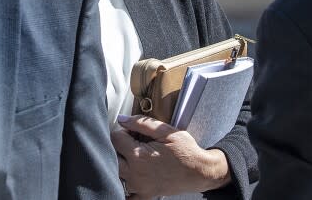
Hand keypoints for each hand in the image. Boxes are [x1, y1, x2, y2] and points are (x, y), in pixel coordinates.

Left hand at [111, 115, 230, 198]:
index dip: (122, 131)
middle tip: (131, 143)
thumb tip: (121, 119)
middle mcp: (135, 174)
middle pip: (112, 157)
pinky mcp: (145, 195)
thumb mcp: (165, 131)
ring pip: (117, 174)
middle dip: (118, 147)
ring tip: (134, 156)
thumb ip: (141, 123)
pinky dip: (125, 186)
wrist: (199, 171)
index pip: (115, 138)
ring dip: (121, 163)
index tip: (132, 131)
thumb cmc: (185, 150)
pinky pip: (127, 195)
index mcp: (139, 156)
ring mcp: (139, 187)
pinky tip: (132, 176)